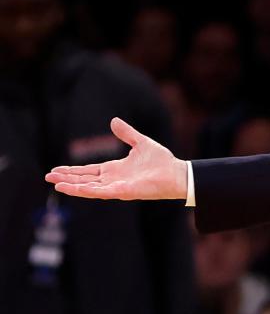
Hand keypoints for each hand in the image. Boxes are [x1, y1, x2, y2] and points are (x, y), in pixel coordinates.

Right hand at [45, 117, 187, 200]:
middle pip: (85, 180)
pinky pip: (104, 192)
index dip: (72, 170)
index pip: (88, 171)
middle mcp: (113, 179)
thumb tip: (113, 120)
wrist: (177, 172)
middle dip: (67, 179)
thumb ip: (127, 133)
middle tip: (48, 177)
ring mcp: (118, 187)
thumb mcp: (140, 142)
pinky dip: (89, 191)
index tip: (56, 169)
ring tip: (56, 185)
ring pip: (90, 188)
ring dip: (73, 187)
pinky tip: (76, 189)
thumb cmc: (161, 161)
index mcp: (115, 169)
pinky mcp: (125, 192)